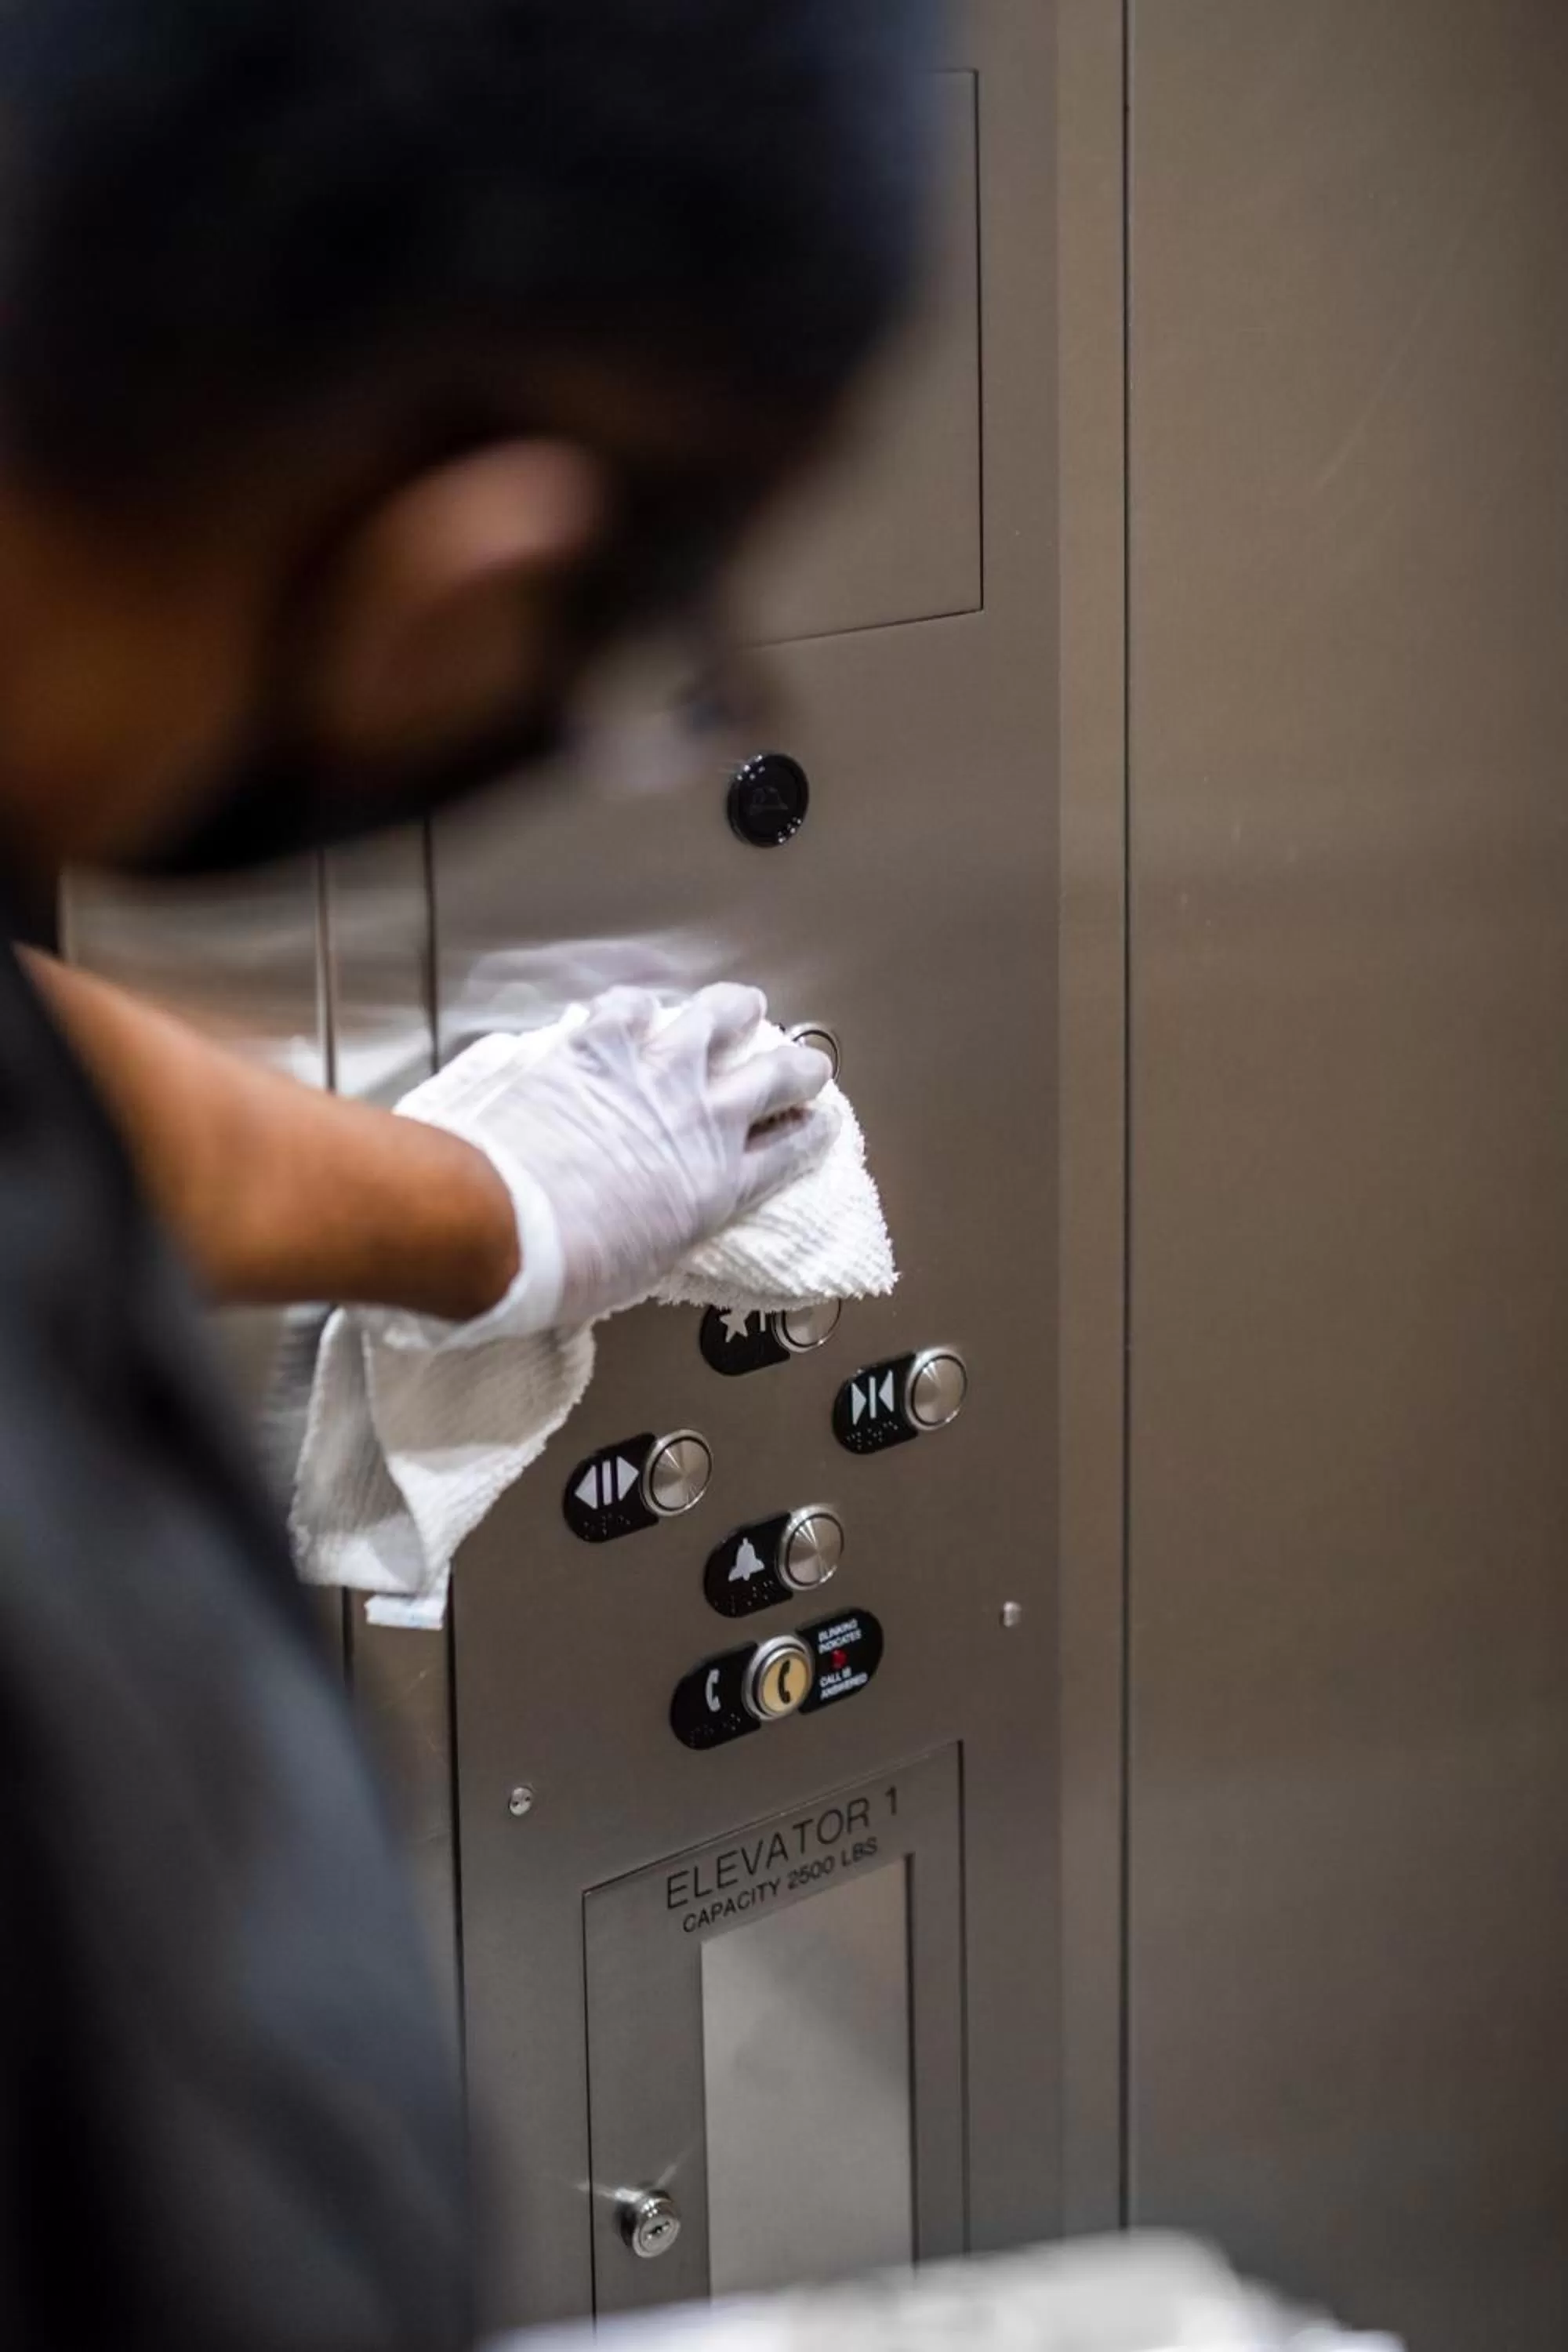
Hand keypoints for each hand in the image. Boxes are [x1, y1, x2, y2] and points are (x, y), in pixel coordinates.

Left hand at [397, 986, 833, 1335]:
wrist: (510, 1224)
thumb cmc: (569, 1267)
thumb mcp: (645, 1267)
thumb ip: (669, 1230)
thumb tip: (657, 1224)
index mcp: (720, 1187)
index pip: (790, 1152)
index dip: (812, 1134)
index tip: (820, 1122)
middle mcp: (704, 1120)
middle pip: (775, 1078)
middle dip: (800, 1067)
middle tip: (807, 1063)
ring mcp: (656, 1073)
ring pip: (719, 1018)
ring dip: (737, 1010)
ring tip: (744, 1005)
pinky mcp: (601, 1046)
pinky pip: (635, 1006)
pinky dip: (641, 1005)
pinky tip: (640, 1008)